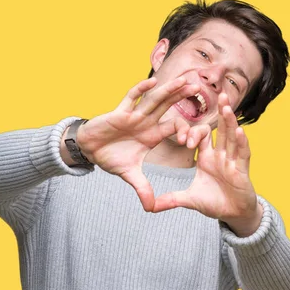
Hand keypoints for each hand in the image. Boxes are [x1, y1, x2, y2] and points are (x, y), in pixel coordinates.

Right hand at [74, 77, 203, 211]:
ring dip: (168, 90)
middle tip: (199, 89)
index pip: (174, 128)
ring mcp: (134, 116)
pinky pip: (131, 98)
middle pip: (168, 107)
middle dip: (182, 98)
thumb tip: (151, 208)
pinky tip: (152, 81)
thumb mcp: (129, 174)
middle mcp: (146, 122)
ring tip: (183, 81)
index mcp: (152, 135)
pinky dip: (141, 90)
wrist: (89, 150)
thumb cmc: (110, 157)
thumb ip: (142, 188)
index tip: (192, 140)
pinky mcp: (119, 112)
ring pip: (154, 100)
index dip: (185, 131)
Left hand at [152, 93, 262, 235]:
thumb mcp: (188, 200)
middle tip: (219, 93)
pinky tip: (239, 130)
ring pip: (231, 137)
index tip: (181, 122)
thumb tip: (150, 206)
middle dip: (220, 113)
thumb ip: (170, 199)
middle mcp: (220, 156)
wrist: (234, 215)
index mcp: (207, 158)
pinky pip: (242, 153)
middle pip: (219, 130)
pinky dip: (241, 142)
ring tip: (227, 106)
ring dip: (230, 122)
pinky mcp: (242, 170)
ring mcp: (232, 161)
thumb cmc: (214, 203)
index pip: (199, 137)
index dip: (191, 131)